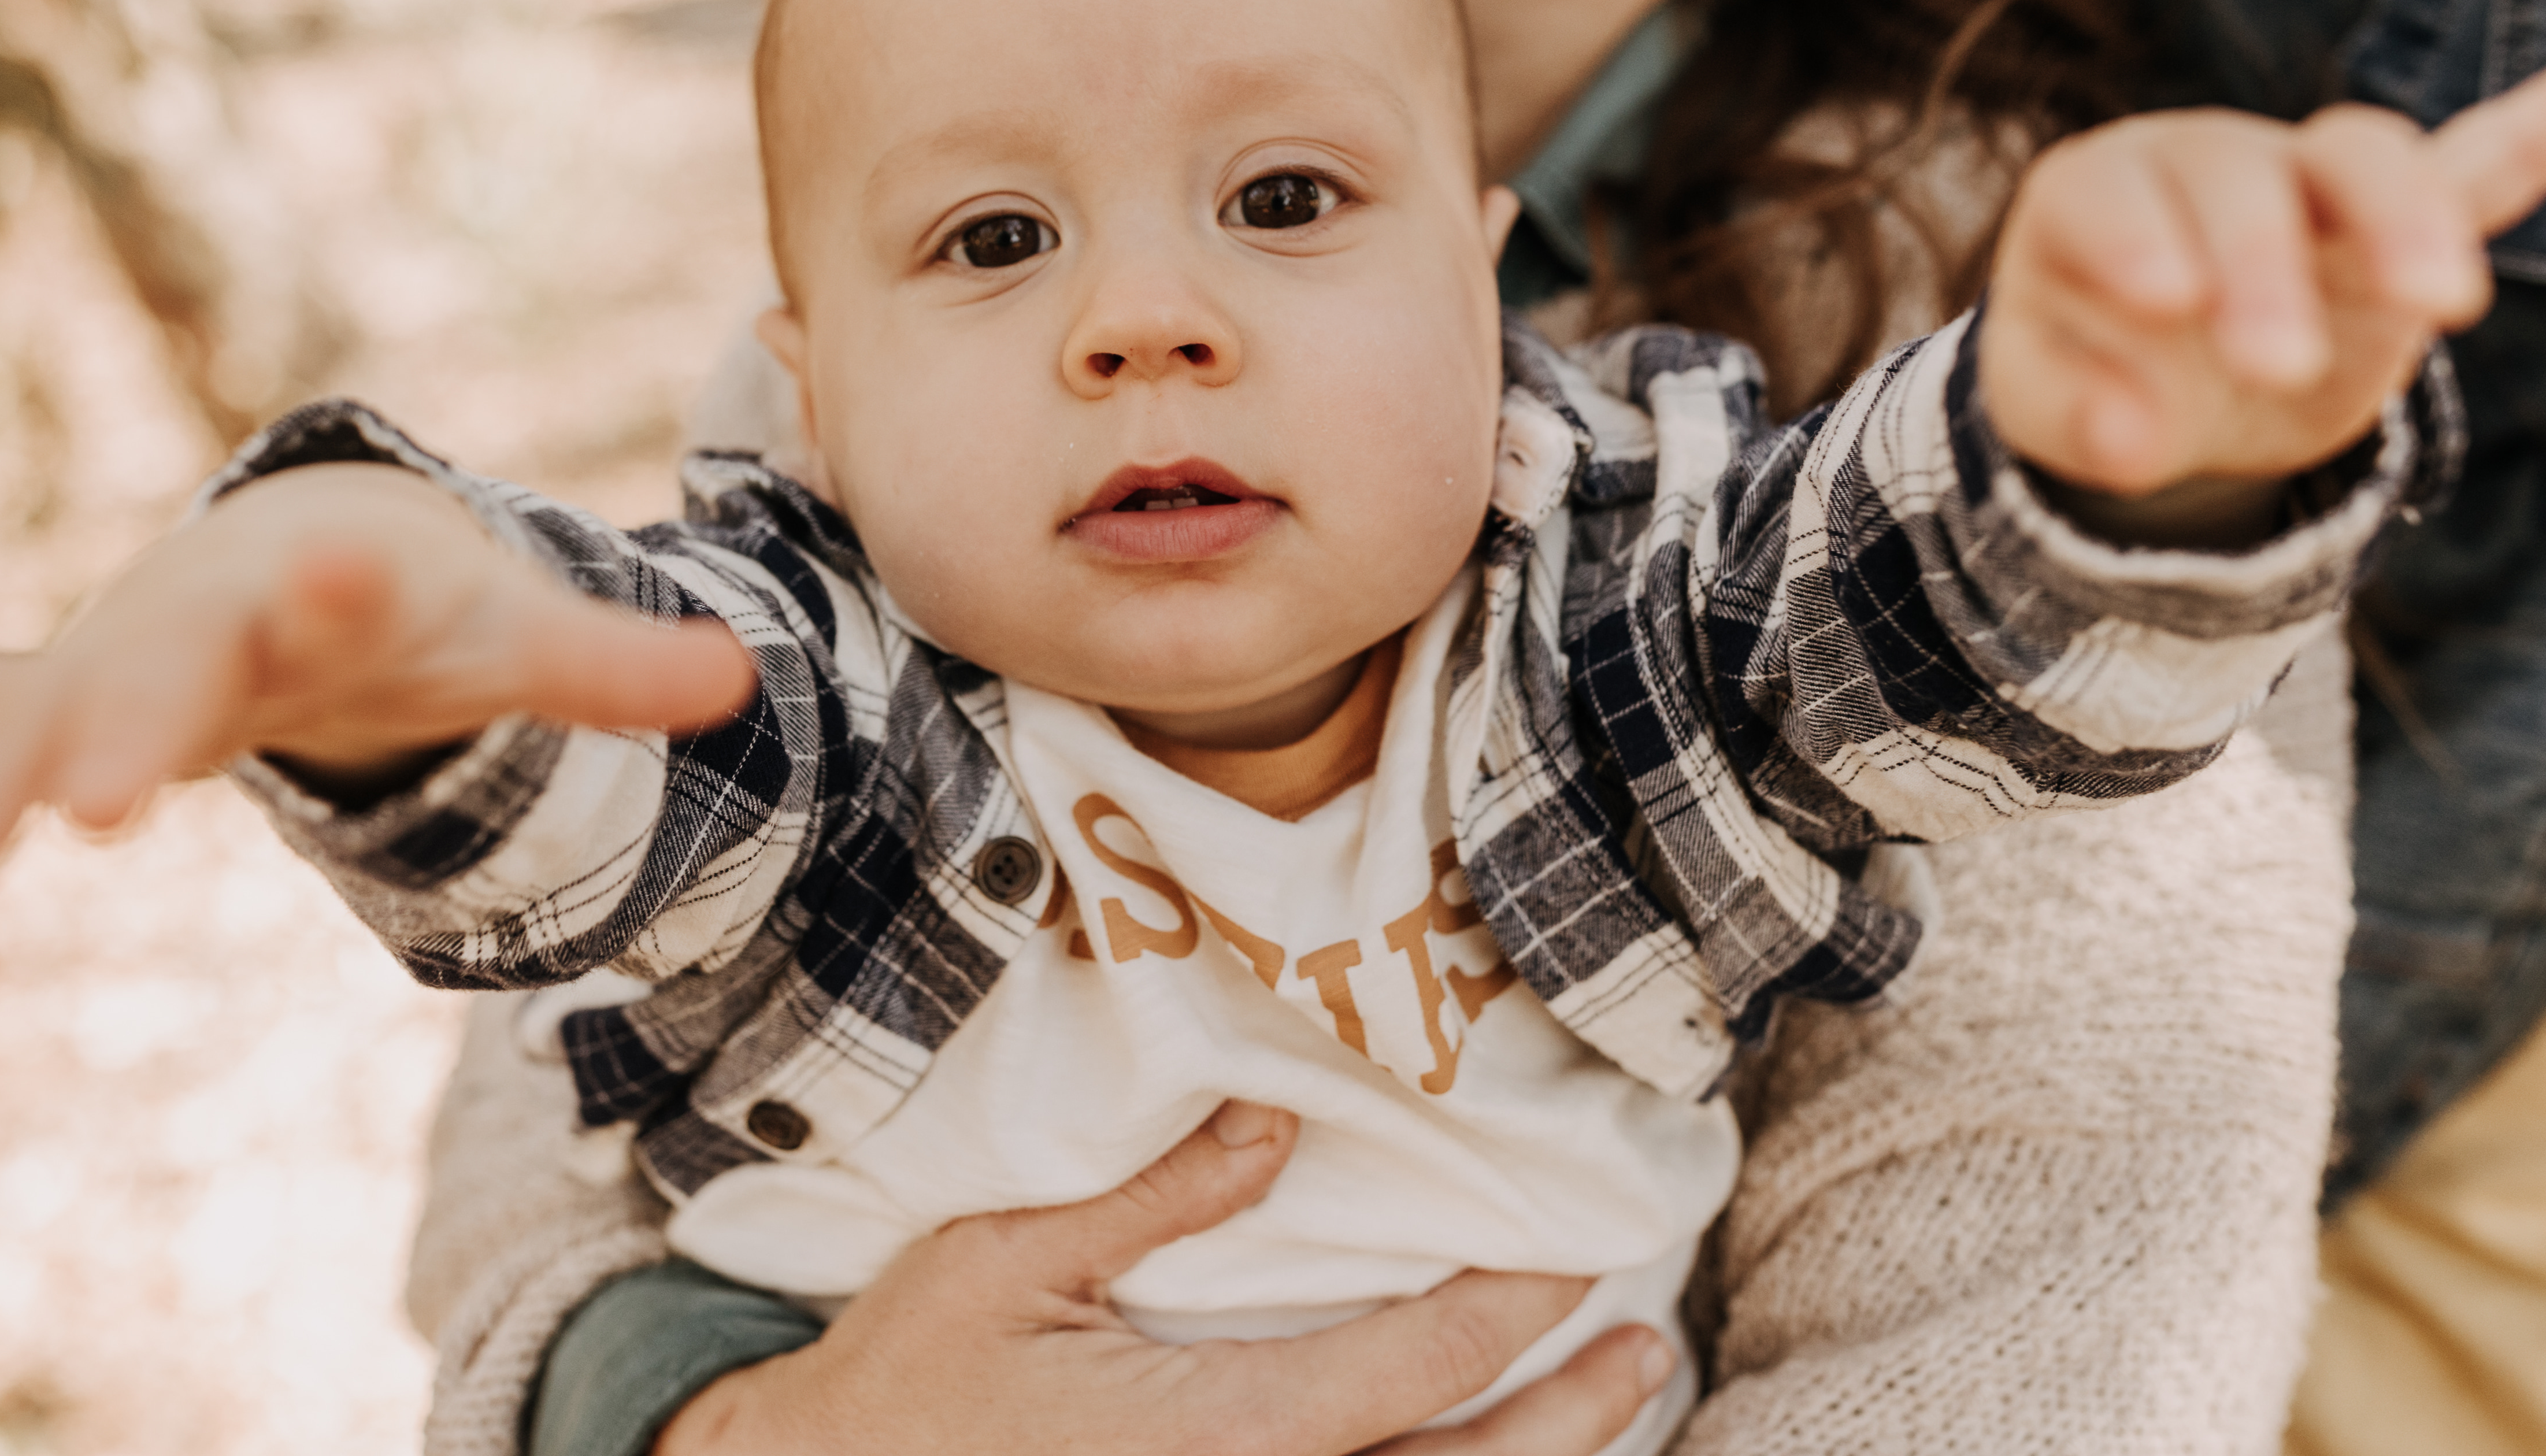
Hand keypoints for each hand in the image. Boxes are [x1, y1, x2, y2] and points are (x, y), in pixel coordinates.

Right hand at [0, 462, 754, 939]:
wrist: (309, 544)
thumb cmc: (413, 603)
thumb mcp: (512, 632)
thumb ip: (612, 665)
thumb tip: (744, 685)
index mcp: (327, 589)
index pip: (334, 594)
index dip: (333, 590)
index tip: (329, 572)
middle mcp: (203, 620)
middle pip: (164, 679)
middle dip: (130, 735)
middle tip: (103, 809)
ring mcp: (114, 660)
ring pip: (28, 724)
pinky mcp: (55, 697)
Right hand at [656, 1101, 1674, 1455]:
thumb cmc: (904, 1388)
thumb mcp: (1012, 1263)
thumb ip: (1159, 1199)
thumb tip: (1277, 1122)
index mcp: (1227, 1438)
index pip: (1423, 1370)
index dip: (1517, 1309)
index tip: (1585, 1253)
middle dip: (1571, 1420)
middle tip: (1641, 1351)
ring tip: (1598, 1419)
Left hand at [1982, 17, 2545, 499]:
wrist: (2151, 366)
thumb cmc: (2087, 369)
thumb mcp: (2044, 404)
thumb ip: (2075, 417)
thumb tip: (2133, 443)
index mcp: (2093, 195)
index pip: (2110, 195)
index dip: (2136, 240)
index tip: (2167, 302)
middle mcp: (2204, 162)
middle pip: (2248, 183)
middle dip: (2264, 267)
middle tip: (2274, 364)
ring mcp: (2313, 182)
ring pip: (2371, 161)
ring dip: (2406, 220)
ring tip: (2442, 303)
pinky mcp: (2401, 222)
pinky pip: (2488, 156)